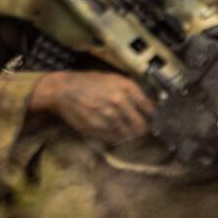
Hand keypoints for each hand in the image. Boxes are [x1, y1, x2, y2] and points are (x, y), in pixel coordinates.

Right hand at [30, 71, 152, 140]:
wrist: (63, 89)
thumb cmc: (90, 83)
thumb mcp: (114, 79)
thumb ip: (133, 91)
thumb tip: (151, 106)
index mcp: (126, 87)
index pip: (150, 109)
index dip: (154, 117)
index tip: (153, 121)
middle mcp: (118, 102)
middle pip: (141, 126)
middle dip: (141, 129)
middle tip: (139, 129)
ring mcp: (107, 116)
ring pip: (128, 135)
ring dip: (127, 135)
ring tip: (122, 129)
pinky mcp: (96, 128)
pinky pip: (113, 138)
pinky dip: (114, 137)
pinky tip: (110, 129)